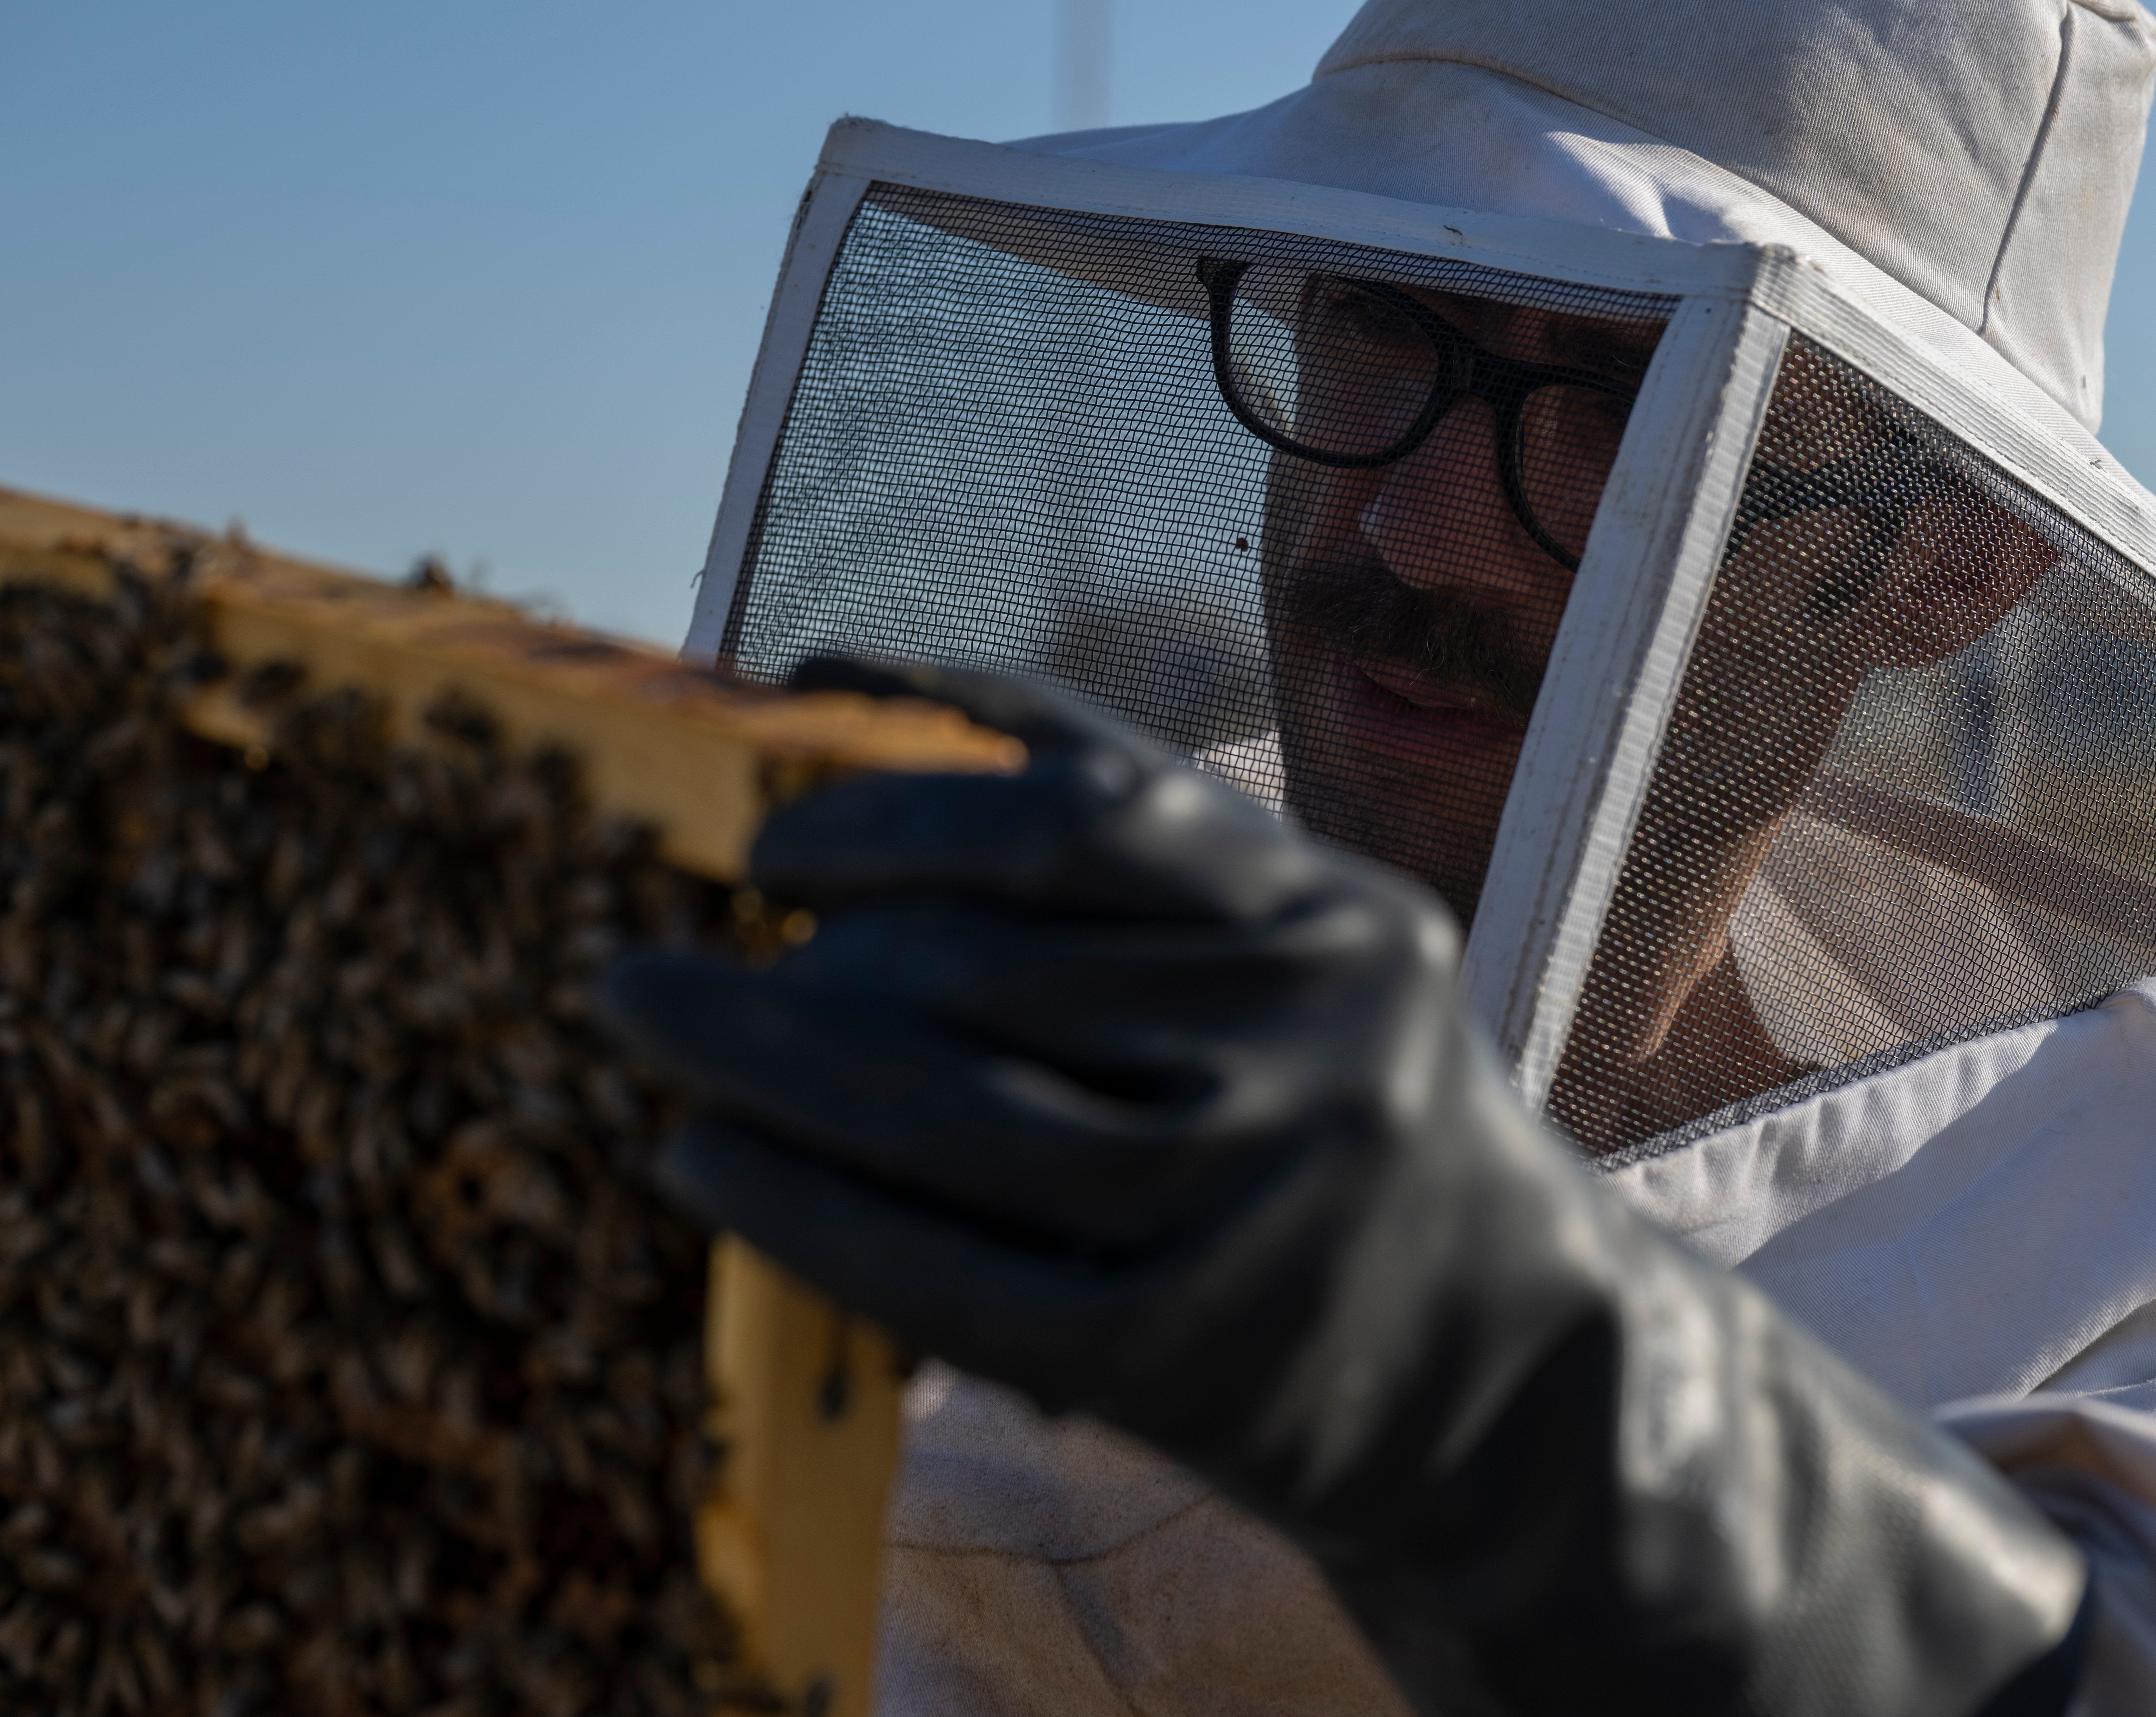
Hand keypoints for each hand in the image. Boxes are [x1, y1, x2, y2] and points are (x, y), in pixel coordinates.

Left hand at [603, 657, 2087, 1716]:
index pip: (1085, 808)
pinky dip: (803, 1216)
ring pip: (959, 1113)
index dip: (894, 804)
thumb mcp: (1284, 952)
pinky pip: (957, 1277)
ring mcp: (1265, 1203)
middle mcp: (1319, 1039)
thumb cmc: (1339, 1121)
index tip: (761, 833)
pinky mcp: (1195, 1357)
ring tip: (649, 1036)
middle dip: (788, 946)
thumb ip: (1125, 839)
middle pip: (993, 963)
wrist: (1512, 1369)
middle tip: (643, 948)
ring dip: (763, 1066)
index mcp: (1337, 911)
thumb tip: (853, 706)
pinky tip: (702, 1167)